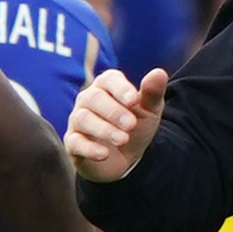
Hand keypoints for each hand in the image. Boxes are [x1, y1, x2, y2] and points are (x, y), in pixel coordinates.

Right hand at [64, 66, 167, 182]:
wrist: (126, 158)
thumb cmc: (136, 126)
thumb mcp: (149, 111)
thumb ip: (153, 93)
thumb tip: (159, 73)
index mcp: (107, 86)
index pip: (109, 80)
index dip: (120, 89)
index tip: (134, 101)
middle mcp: (88, 99)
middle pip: (93, 98)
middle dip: (113, 111)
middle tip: (131, 124)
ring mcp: (78, 121)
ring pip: (83, 119)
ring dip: (103, 129)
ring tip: (123, 139)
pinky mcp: (73, 143)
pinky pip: (75, 142)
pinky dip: (89, 149)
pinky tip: (104, 154)